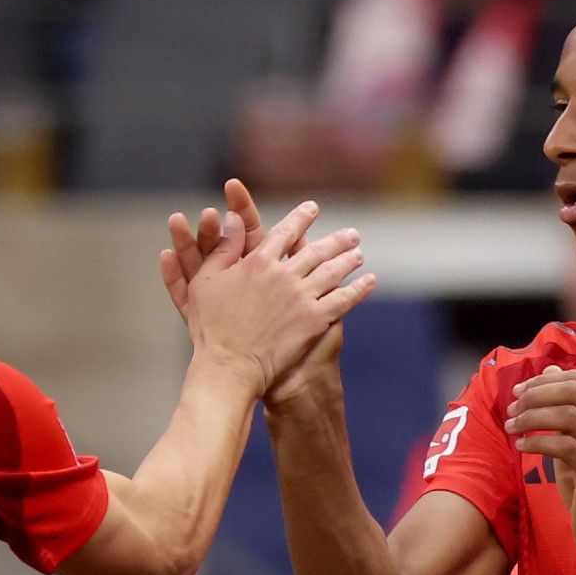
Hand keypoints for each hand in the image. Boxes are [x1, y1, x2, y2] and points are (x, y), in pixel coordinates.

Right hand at [161, 198, 373, 395]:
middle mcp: (284, 274)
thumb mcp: (205, 282)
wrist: (229, 365)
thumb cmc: (210, 327)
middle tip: (351, 235)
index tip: (312, 209)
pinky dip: (358, 289)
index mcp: (258, 261)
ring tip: (359, 254)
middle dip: (336, 240)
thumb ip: (223, 248)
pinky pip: (343, 300)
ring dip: (349, 260)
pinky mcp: (315, 319)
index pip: (285, 233)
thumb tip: (233, 219)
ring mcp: (302, 296)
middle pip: (316, 251)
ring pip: (333, 271)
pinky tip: (369, 281)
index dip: (300, 219)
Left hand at [505, 365, 575, 561]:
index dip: (544, 381)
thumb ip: (562, 412)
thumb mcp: (573, 443)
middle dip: (535, 395)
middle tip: (511, 409)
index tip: (518, 391)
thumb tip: (548, 372)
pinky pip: (565, 447)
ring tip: (512, 427)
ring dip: (533, 417)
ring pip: (569, 416)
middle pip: (573, 392)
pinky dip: (538, 442)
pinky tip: (522, 447)